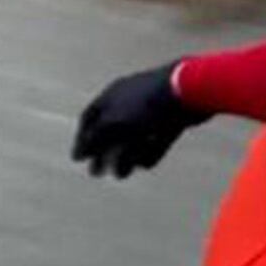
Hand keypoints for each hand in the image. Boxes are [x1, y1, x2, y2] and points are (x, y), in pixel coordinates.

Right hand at [71, 62, 212, 178]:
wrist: (189, 90)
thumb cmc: (145, 105)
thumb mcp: (113, 124)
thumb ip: (93, 140)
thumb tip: (76, 155)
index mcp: (111, 95)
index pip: (89, 118)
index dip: (82, 139)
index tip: (78, 158)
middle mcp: (128, 100)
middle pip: (111, 130)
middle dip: (103, 152)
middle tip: (97, 173)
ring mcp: (151, 109)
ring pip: (134, 136)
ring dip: (125, 156)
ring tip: (122, 174)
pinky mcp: (172, 119)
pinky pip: (155, 138)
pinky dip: (149, 152)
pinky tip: (145, 165)